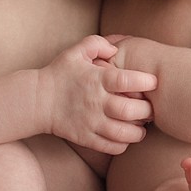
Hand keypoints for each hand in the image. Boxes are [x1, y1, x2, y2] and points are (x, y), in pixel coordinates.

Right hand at [38, 36, 155, 152]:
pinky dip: (122, 145)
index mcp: (96, 79)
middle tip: (150, 109)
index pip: (127, 80)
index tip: (153, 82)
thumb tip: (116, 49)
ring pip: (122, 133)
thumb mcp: (75, 52)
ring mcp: (90, 122)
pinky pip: (109, 146)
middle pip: (129, 110)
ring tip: (142, 127)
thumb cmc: (60, 74)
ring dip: (138, 132)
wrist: (37, 100)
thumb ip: (97, 44)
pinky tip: (125, 138)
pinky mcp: (85, 137)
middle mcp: (95, 102)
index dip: (145, 81)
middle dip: (146, 110)